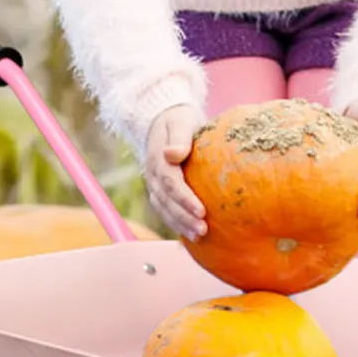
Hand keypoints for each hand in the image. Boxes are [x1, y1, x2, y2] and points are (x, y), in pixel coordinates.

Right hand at [142, 102, 207, 239]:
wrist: (165, 120)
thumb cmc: (178, 120)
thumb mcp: (179, 122)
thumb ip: (178, 138)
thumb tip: (172, 154)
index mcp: (159, 160)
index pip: (171, 184)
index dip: (184, 199)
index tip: (201, 211)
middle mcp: (154, 176)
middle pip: (167, 202)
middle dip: (184, 218)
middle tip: (203, 230)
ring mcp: (155, 185)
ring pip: (165, 209)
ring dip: (181, 225)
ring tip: (200, 236)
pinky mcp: (161, 191)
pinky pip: (167, 210)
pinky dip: (178, 223)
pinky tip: (192, 234)